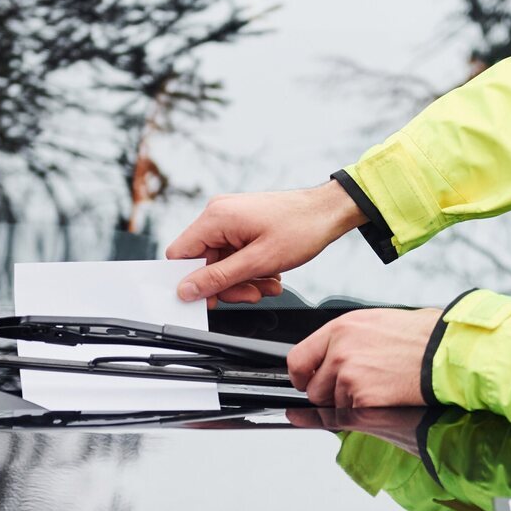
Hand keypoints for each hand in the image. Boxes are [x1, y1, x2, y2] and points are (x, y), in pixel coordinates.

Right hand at [167, 181, 365, 303]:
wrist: (330, 211)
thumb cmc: (302, 228)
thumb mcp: (258, 261)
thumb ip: (219, 278)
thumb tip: (186, 290)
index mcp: (215, 218)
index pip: (180, 254)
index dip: (191, 281)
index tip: (211, 299)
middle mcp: (219, 214)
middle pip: (204, 262)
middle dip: (228, 284)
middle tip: (252, 294)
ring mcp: (232, 219)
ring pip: (223, 262)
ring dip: (244, 279)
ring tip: (269, 284)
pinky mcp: (243, 224)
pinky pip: (236, 254)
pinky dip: (252, 268)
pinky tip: (271, 273)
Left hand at [288, 307, 440, 407]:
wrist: (448, 351)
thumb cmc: (422, 335)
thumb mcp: (377, 322)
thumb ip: (347, 339)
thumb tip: (330, 356)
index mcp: (341, 329)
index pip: (298, 359)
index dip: (301, 376)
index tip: (305, 382)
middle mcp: (340, 352)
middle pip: (314, 389)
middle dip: (331, 394)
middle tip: (359, 386)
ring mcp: (350, 378)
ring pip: (335, 406)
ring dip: (353, 403)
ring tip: (383, 385)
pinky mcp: (364, 401)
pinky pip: (354, 416)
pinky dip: (368, 412)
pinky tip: (388, 396)